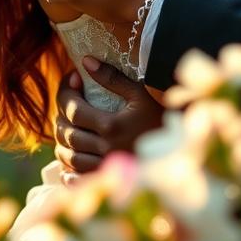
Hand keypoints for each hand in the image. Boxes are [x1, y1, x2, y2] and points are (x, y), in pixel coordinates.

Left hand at [53, 60, 163, 175]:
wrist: (180, 144)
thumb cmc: (160, 114)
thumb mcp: (139, 92)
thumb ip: (112, 77)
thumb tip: (86, 61)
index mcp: (111, 125)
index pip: (73, 110)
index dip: (65, 94)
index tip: (72, 81)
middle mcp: (106, 148)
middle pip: (68, 134)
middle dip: (60, 116)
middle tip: (66, 103)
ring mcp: (106, 166)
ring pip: (70, 158)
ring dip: (62, 143)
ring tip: (65, 127)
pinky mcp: (110, 178)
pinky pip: (80, 179)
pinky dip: (68, 172)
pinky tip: (67, 163)